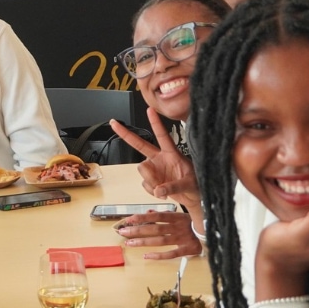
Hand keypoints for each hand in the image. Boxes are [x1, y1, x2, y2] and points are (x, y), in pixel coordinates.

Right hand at [109, 110, 204, 228]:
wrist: (192, 197)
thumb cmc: (195, 185)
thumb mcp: (188, 184)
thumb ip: (173, 187)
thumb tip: (159, 190)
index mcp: (171, 153)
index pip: (162, 135)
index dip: (155, 123)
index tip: (149, 110)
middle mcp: (159, 158)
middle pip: (139, 145)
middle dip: (126, 134)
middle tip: (114, 123)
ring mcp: (154, 169)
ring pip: (142, 169)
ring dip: (151, 181)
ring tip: (164, 189)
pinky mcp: (151, 180)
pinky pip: (144, 184)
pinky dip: (152, 191)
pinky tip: (162, 193)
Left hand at [115, 210, 200, 259]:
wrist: (214, 233)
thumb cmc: (194, 224)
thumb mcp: (181, 215)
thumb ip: (164, 215)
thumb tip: (148, 213)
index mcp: (177, 217)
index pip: (157, 216)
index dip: (142, 217)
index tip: (128, 219)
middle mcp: (178, 228)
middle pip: (155, 229)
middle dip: (138, 230)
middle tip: (123, 232)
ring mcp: (182, 239)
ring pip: (160, 241)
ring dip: (143, 242)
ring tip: (129, 243)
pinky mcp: (187, 250)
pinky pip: (171, 254)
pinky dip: (158, 255)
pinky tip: (146, 256)